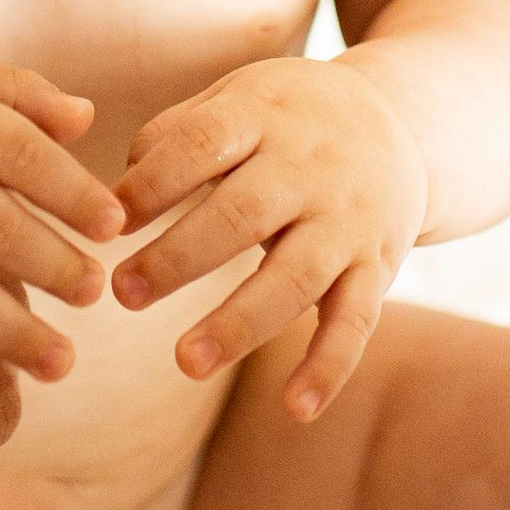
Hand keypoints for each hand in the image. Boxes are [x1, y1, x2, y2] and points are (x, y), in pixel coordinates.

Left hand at [112, 55, 427, 417]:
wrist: (400, 123)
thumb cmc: (284, 119)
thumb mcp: (235, 99)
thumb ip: (173, 136)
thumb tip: (114, 196)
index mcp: (264, 117)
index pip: (205, 143)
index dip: (155, 182)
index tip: (109, 221)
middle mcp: (311, 169)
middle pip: (245, 214)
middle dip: (181, 256)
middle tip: (122, 293)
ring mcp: (347, 221)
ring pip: (297, 276)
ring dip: (241, 323)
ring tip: (185, 361)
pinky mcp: (378, 267)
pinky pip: (357, 321)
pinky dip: (329, 367)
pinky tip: (295, 409)